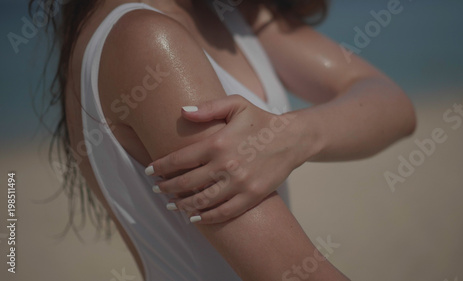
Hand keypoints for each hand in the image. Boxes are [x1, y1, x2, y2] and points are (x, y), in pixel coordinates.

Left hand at [146, 95, 305, 223]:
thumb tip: (182, 112)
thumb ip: (208, 108)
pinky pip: (224, 212)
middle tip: (157, 190)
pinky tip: (195, 218)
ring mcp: (239, 183)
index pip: (179, 159)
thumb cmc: (260, 120)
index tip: (149, 171)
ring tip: (172, 205)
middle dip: (167, 188)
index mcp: (218, 143)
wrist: (292, 139)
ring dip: (182, 205)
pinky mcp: (251, 196)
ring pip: (202, 201)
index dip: (160, 167)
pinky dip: (207, 218)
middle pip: (186, 183)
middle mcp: (226, 165)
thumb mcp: (236, 105)